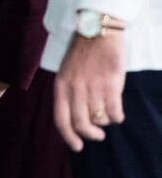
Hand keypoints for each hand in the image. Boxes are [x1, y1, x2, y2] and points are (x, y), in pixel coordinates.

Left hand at [54, 32, 125, 151]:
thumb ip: (68, 93)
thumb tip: (75, 118)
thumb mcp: (66, 72)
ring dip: (105, 122)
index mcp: (61, 86)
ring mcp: (93, 87)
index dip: (68, 137)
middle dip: (91, 134)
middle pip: (81, 123)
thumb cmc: (82, 53)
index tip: (77, 146)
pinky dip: (118, 117)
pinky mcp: (111, 84)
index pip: (61, 118)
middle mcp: (75, 88)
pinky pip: (115, 112)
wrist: (97, 31)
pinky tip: (117, 112)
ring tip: (107, 115)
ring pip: (100, 119)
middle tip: (98, 135)